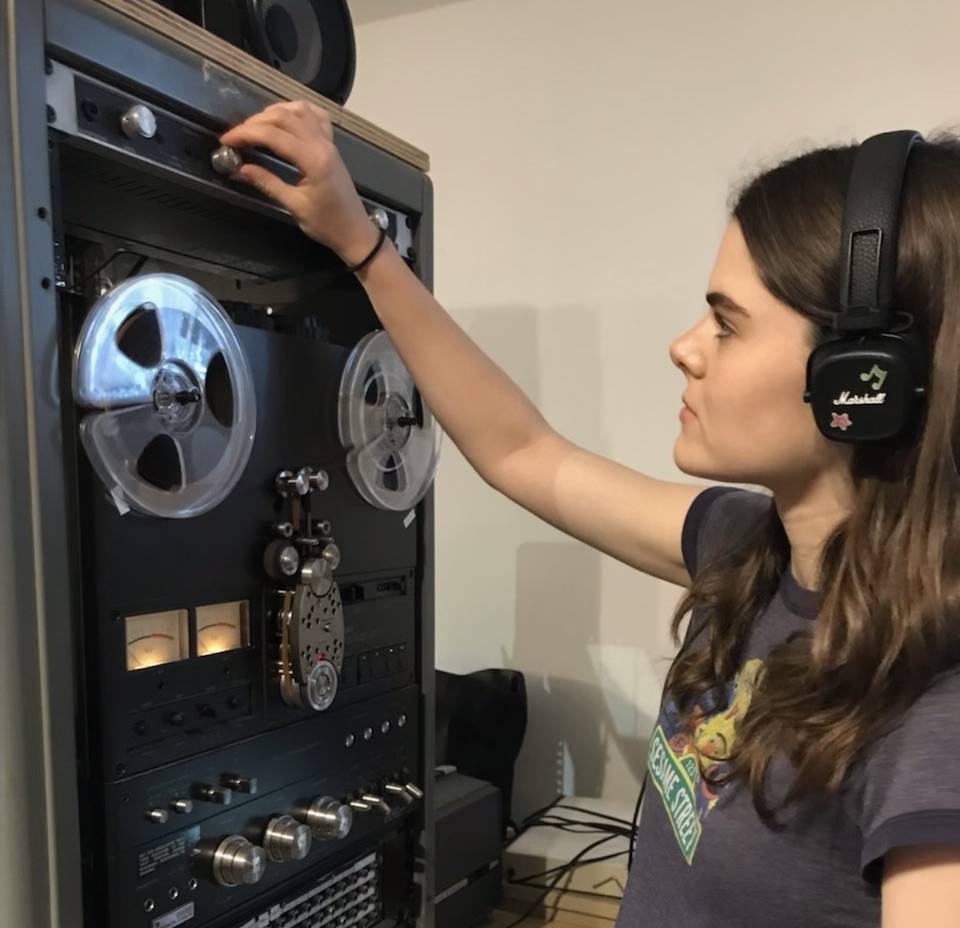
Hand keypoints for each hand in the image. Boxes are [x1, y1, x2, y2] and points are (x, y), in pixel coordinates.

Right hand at [219, 101, 378, 264]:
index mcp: (314, 160)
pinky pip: (315, 116)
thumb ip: (267, 183)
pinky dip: (296, 111)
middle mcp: (322, 144)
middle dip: (255, 123)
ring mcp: (329, 142)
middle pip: (284, 117)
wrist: (355, 231)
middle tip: (236, 137)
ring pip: (299, 110)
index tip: (226, 141)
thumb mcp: (295, 207)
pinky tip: (283, 118)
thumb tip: (239, 169)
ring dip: (274, 112)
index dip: (246, 133)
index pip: (274, 135)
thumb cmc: (327, 224)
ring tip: (255, 127)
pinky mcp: (331, 145)